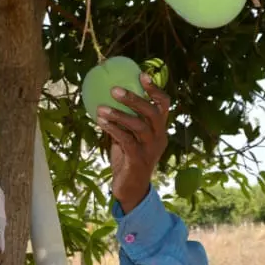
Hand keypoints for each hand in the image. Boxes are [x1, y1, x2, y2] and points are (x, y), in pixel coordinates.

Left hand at [96, 74, 170, 213]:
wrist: (130, 189)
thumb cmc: (128, 160)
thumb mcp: (127, 138)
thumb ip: (123, 122)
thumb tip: (105, 99)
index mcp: (159, 129)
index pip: (164, 105)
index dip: (155, 89)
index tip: (141, 74)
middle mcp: (159, 137)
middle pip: (153, 112)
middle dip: (134, 99)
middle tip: (114, 89)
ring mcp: (151, 149)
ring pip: (139, 126)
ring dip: (118, 115)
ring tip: (101, 108)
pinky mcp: (139, 159)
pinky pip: (126, 140)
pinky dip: (113, 129)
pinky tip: (100, 122)